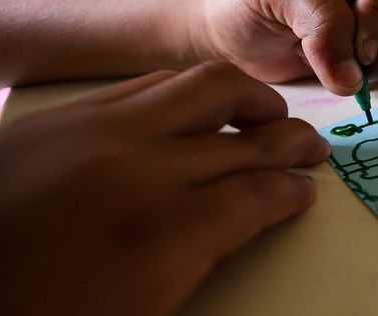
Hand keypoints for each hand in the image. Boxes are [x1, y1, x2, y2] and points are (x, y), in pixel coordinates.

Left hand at [0, 62, 330, 315]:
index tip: (305, 191)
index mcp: (161, 234)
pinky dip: (189, 92)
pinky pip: (149, 84)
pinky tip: (198, 108)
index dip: (292, 191)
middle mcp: (140, 168)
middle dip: (290, 139)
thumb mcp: (132, 310)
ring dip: (247, 98)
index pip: (259, 194)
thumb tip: (240, 218)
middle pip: (245, 134)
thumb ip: (197, 257)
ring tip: (268, 114)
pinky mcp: (66, 114)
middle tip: (311, 148)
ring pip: (203, 87)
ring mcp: (100, 130)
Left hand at [193, 0, 377, 94]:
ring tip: (335, 68)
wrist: (230, 36)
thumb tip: (353, 74)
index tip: (352, 41)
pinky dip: (374, 76)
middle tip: (346, 64)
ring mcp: (377, 10)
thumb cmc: (245, 0)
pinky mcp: (374, 42)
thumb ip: (320, 19)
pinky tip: (339, 71)